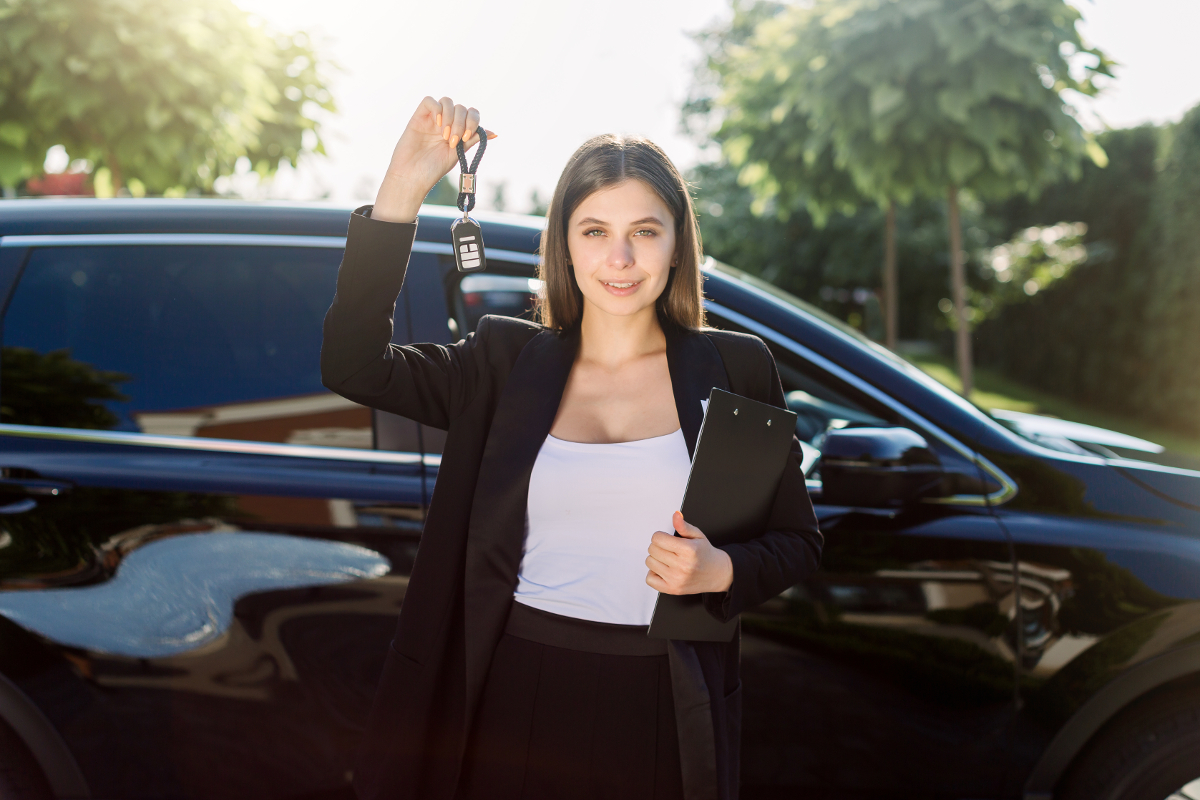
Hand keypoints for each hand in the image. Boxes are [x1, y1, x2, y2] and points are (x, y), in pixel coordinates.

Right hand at [373, 96, 497, 222]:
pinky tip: (437, 125)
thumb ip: (472, 140)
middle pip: (461, 108)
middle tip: (453, 141)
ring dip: (450, 117)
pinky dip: (437, 109)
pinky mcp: (418, 117)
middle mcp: (445, 122)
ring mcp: (432, 119)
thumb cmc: (433, 169)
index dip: (473, 121)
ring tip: (445, 136)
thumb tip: (494, 133)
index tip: (467, 138)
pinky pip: (429, 101)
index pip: (471, 114)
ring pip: (447, 101)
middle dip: (461, 123)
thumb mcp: (458, 153)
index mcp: (457, 131)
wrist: (412, 177)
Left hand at [645, 511, 733, 594]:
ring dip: (656, 559)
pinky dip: (654, 574)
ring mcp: (677, 579)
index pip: (657, 538)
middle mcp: (682, 565)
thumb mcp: (697, 535)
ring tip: (668, 559)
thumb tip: (675, 515)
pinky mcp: (672, 589)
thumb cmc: (705, 554)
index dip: (661, 536)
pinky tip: (664, 570)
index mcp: (688, 550)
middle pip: (652, 549)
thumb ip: (683, 526)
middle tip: (669, 549)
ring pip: (649, 562)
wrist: (716, 574)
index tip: (667, 539)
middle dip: (658, 546)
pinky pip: (649, 579)